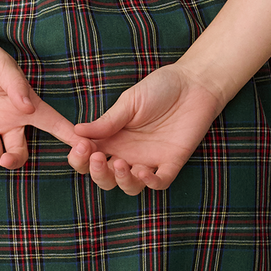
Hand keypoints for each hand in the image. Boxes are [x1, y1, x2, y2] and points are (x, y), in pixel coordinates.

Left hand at [0, 28, 80, 168]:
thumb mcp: (1, 63)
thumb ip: (15, 85)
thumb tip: (28, 109)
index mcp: (24, 105)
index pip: (52, 123)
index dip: (68, 136)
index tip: (82, 150)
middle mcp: (7, 121)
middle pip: (19, 151)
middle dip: (15, 160)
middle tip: (7, 159)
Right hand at [67, 63, 228, 195]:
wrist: (194, 84)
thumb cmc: (160, 88)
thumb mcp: (129, 103)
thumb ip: (106, 121)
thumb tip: (76, 131)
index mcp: (112, 138)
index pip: (88, 156)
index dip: (79, 157)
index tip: (79, 146)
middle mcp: (128, 153)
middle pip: (104, 176)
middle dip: (96, 171)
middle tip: (97, 156)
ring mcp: (150, 160)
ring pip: (129, 186)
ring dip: (121, 180)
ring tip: (120, 163)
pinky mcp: (172, 162)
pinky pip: (160, 182)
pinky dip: (150, 182)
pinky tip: (143, 172)